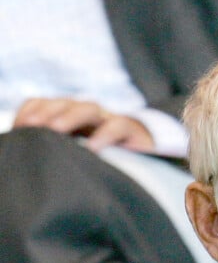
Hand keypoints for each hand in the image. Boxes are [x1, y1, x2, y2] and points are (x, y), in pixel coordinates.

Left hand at [13, 98, 154, 152]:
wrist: (154, 156)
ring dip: (69, 116)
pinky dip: (105, 135)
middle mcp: (91, 116)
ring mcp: (111, 120)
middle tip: (30, 127)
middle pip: (65, 102)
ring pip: (89, 107)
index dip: (32, 111)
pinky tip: (94, 148)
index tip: (18, 128)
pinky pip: (118, 126)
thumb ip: (62, 152)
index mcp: (73, 119)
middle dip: (45, 111)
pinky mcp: (132, 131)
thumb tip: (32, 160)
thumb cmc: (112, 160)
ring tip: (55, 131)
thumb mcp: (82, 155)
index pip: (47, 104)